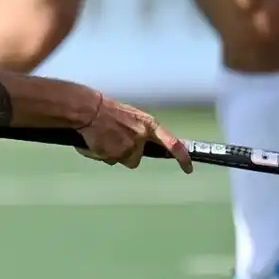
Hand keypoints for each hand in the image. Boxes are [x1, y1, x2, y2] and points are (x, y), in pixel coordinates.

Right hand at [75, 96, 192, 172]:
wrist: (89, 109)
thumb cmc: (106, 110)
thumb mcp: (129, 116)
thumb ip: (137, 131)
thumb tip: (136, 143)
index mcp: (148, 124)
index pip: (173, 143)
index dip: (182, 157)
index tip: (188, 169)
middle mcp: (142, 137)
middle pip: (136, 158)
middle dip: (126, 154)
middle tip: (112, 141)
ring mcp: (130, 147)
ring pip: (121, 160)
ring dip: (112, 154)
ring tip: (102, 139)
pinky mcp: (116, 154)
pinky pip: (108, 160)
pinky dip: (100, 154)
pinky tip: (95, 141)